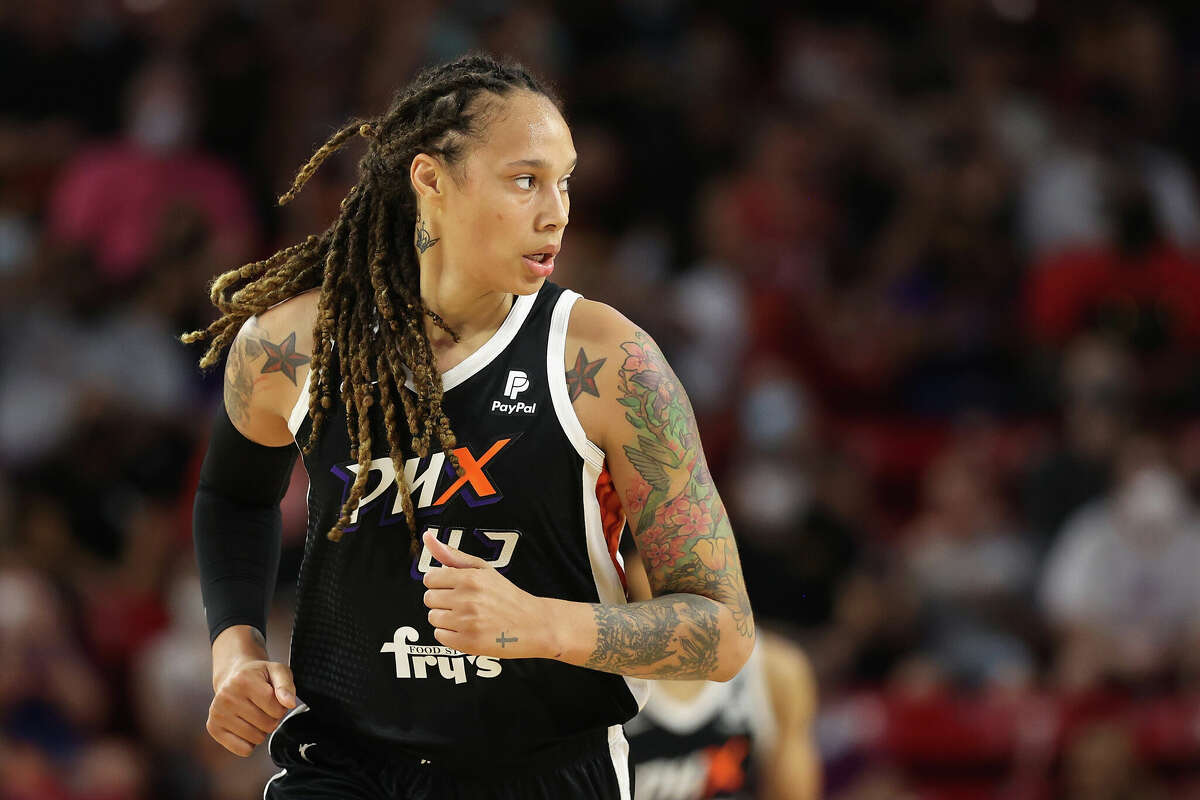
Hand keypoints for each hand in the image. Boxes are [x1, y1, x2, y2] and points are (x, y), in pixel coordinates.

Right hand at [207, 657, 295, 756]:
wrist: (233, 677)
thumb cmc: (258, 676)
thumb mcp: (277, 671)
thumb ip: (286, 686)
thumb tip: (289, 703)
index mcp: (243, 680)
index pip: (276, 708)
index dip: (281, 708)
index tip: (275, 699)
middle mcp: (226, 697)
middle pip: (267, 725)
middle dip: (272, 719)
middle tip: (264, 707)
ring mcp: (217, 714)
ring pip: (256, 738)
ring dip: (261, 730)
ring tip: (255, 714)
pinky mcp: (213, 728)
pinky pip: (242, 750)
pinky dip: (250, 743)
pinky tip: (246, 726)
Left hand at [421, 530, 549, 658]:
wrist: (534, 624)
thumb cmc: (506, 595)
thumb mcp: (484, 569)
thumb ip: (453, 555)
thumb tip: (427, 537)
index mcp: (470, 578)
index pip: (430, 578)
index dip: (440, 583)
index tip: (454, 587)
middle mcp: (467, 599)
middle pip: (429, 598)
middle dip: (443, 600)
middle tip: (464, 603)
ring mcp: (467, 622)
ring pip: (433, 617)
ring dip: (446, 618)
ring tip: (467, 617)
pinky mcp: (468, 643)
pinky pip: (440, 636)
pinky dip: (450, 634)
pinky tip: (468, 630)